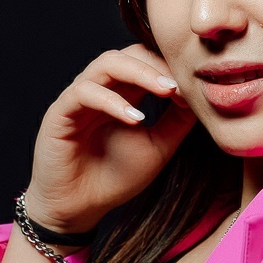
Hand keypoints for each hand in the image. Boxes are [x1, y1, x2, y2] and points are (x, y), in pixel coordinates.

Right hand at [22, 44, 197, 235]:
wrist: (81, 208)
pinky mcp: (60, 113)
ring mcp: (79, 97)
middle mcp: (101, 88)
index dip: (171, 66)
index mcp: (123, 92)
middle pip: (129, 53)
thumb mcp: (158, 147)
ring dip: (140, 73)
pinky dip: (112, 101)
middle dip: (158, 64)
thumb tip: (202, 95)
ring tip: (166, 91)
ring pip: (106, 63)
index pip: (147, 59)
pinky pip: (84, 93)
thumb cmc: (116, 177)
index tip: (195, 86)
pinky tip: (135, 119)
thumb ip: (177, 121)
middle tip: (181, 84)